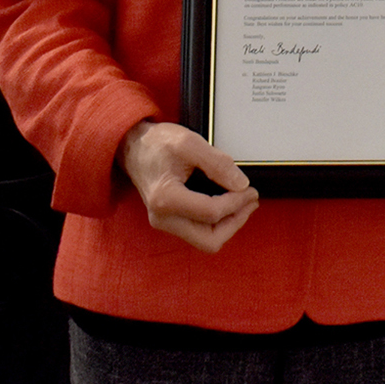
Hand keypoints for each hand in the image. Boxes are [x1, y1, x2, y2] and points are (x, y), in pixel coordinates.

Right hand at [119, 120, 258, 253]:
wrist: (133, 146)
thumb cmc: (157, 143)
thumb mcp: (190, 143)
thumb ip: (218, 163)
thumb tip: (241, 185)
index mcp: (165, 199)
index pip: (211, 212)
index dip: (236, 202)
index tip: (250, 189)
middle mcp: (162, 218)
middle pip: (209, 240)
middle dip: (235, 222)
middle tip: (251, 201)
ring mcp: (164, 222)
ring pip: (205, 240)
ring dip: (228, 224)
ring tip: (244, 203)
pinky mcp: (169, 221)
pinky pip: (199, 232)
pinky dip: (217, 221)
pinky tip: (228, 204)